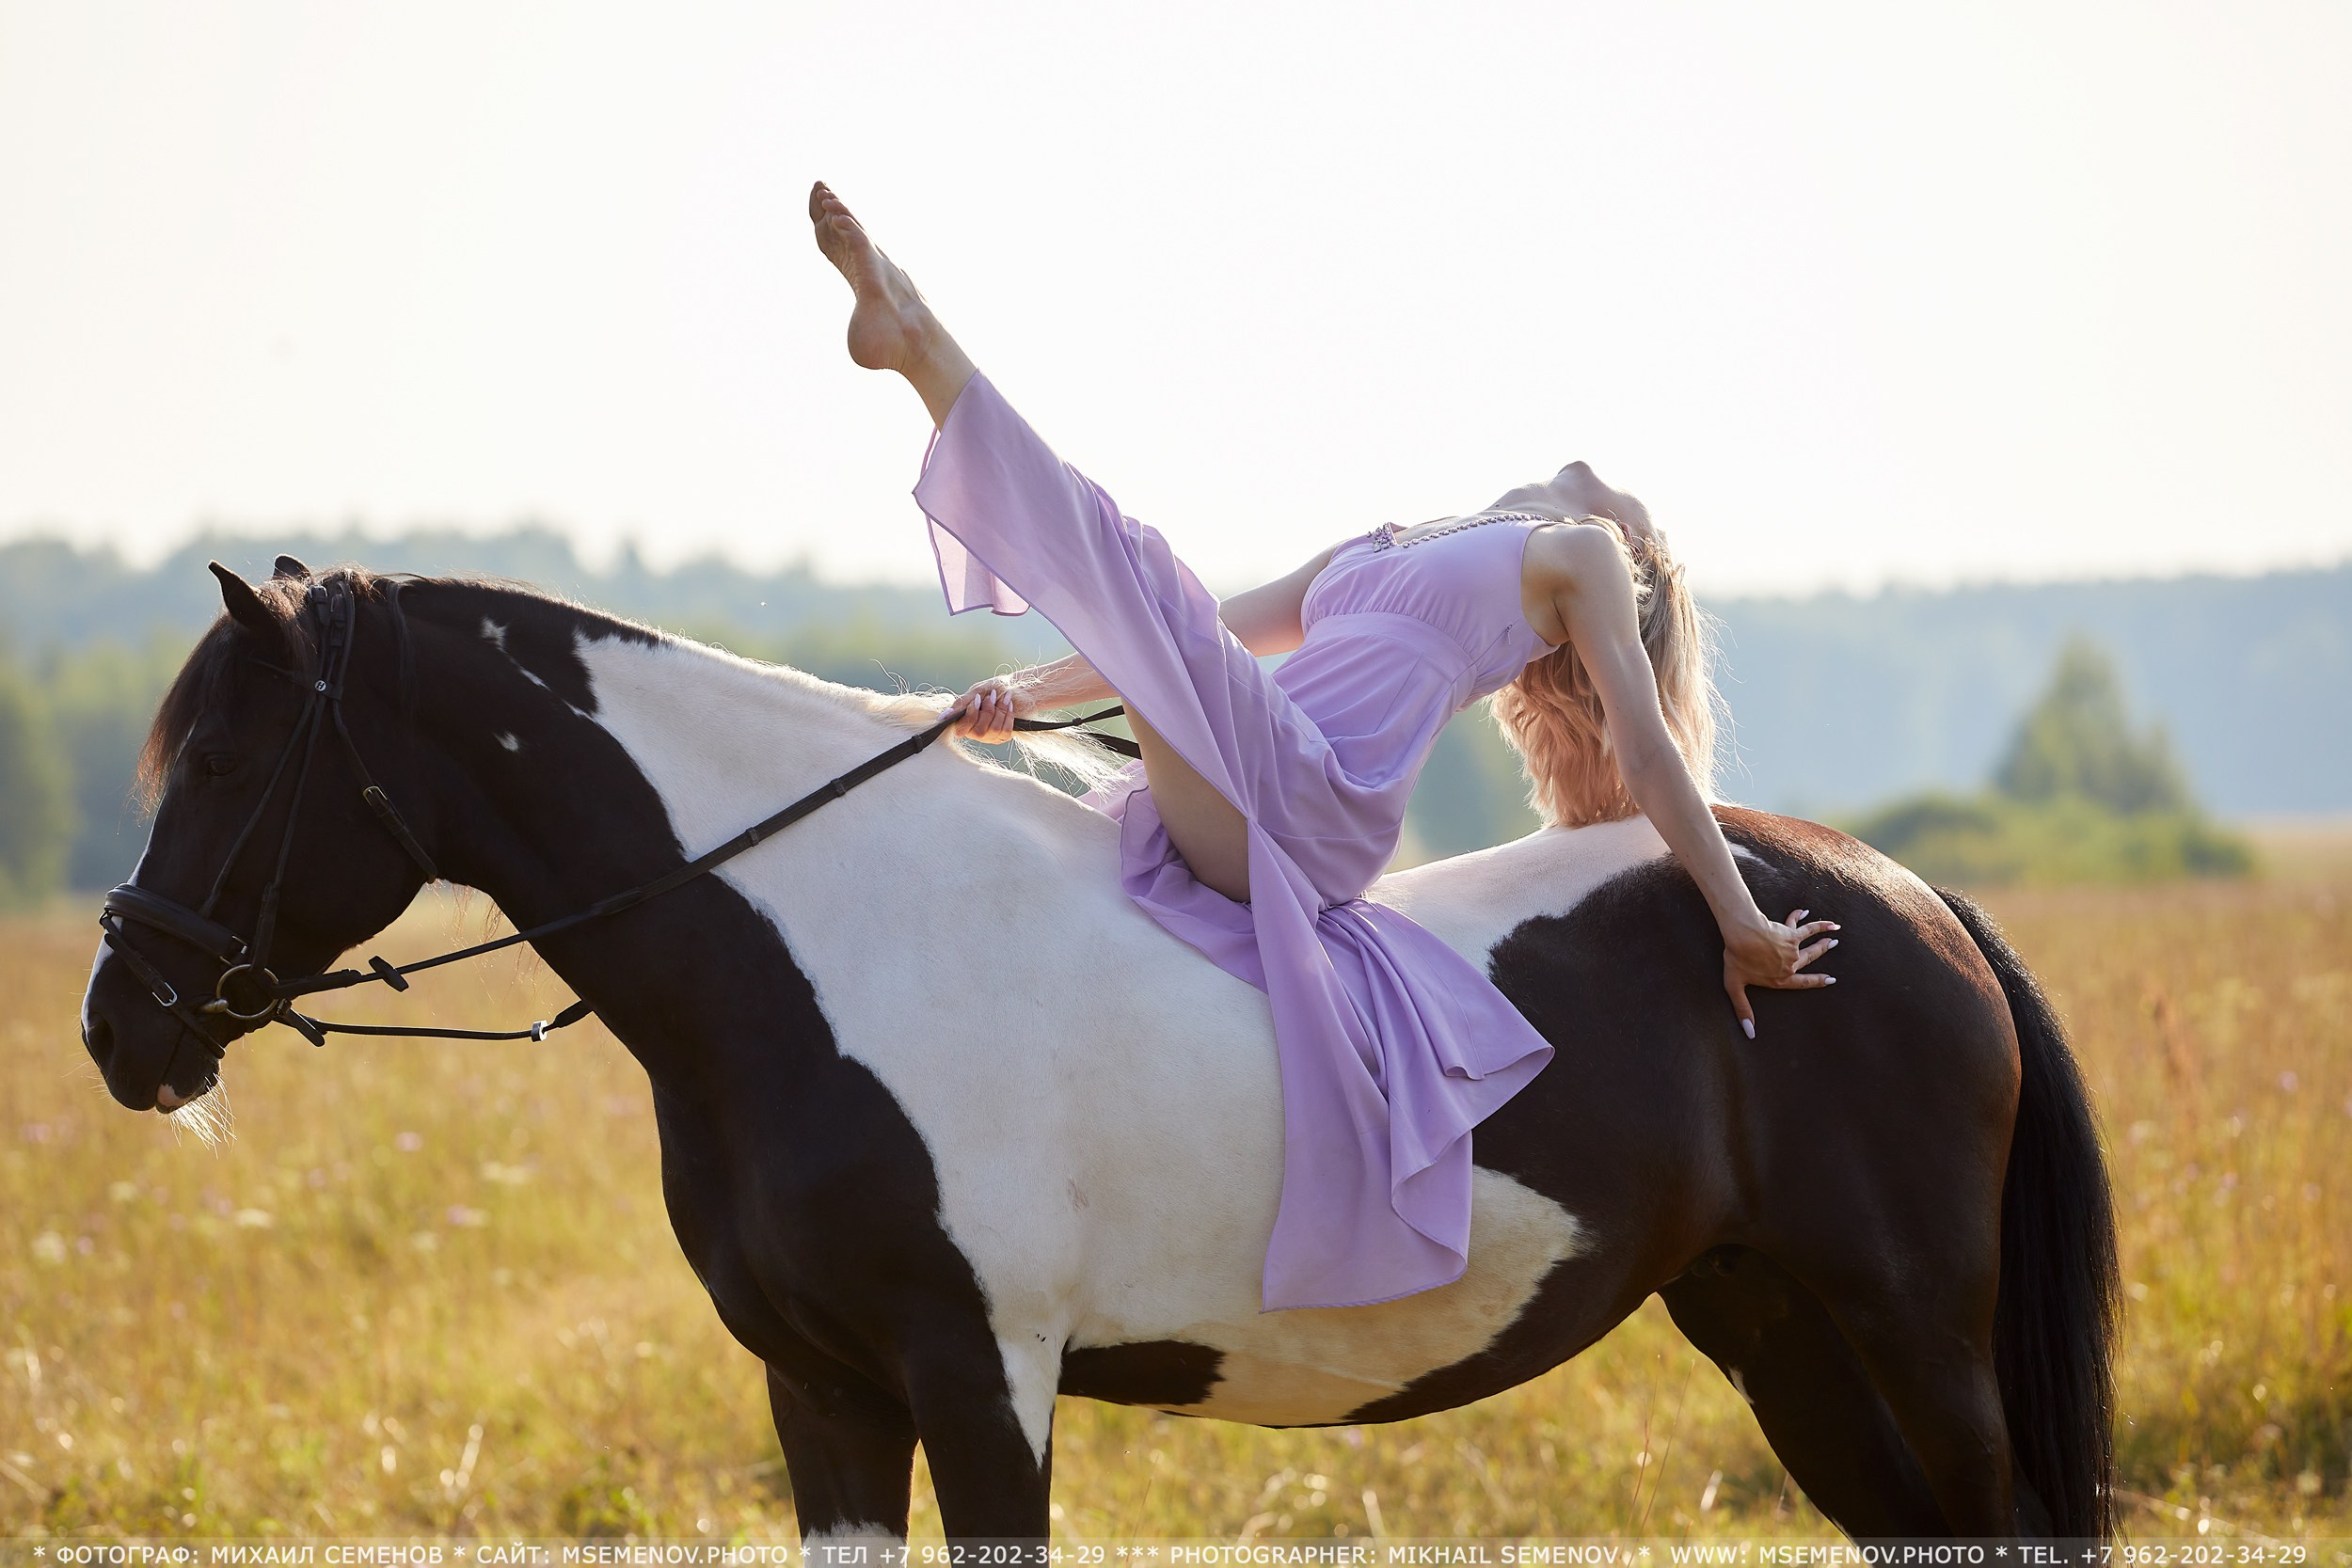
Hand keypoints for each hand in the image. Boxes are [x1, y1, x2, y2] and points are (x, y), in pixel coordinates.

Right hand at [949, 676, 1030, 743]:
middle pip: (979, 732)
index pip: (961, 729)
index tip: (978, 698)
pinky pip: (1006, 731)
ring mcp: (990, 737)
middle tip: (992, 696)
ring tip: (1003, 697)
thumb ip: (960, 705)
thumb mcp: (975, 692)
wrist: (1015, 686)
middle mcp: (975, 733)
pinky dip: (1008, 715)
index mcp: (964, 722)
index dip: (970, 715)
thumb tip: (943, 717)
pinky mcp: (1003, 737)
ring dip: (1000, 710)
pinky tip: (1009, 704)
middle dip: (988, 711)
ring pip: (993, 730)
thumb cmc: (992, 688)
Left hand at [1723, 907, 1840, 1039]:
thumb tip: (1750, 1033)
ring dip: (1823, 936)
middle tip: (1832, 944)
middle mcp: (1790, 965)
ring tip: (1834, 932)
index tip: (1831, 980)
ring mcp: (1793, 949)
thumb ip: (1743, 1010)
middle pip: (1810, 958)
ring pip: (1811, 942)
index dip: (1818, 982)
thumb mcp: (1735, 987)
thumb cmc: (1737, 959)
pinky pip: (1806, 928)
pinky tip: (1818, 915)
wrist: (1742, 936)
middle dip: (1822, 951)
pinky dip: (1815, 923)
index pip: (1803, 983)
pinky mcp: (1791, 934)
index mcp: (1780, 979)